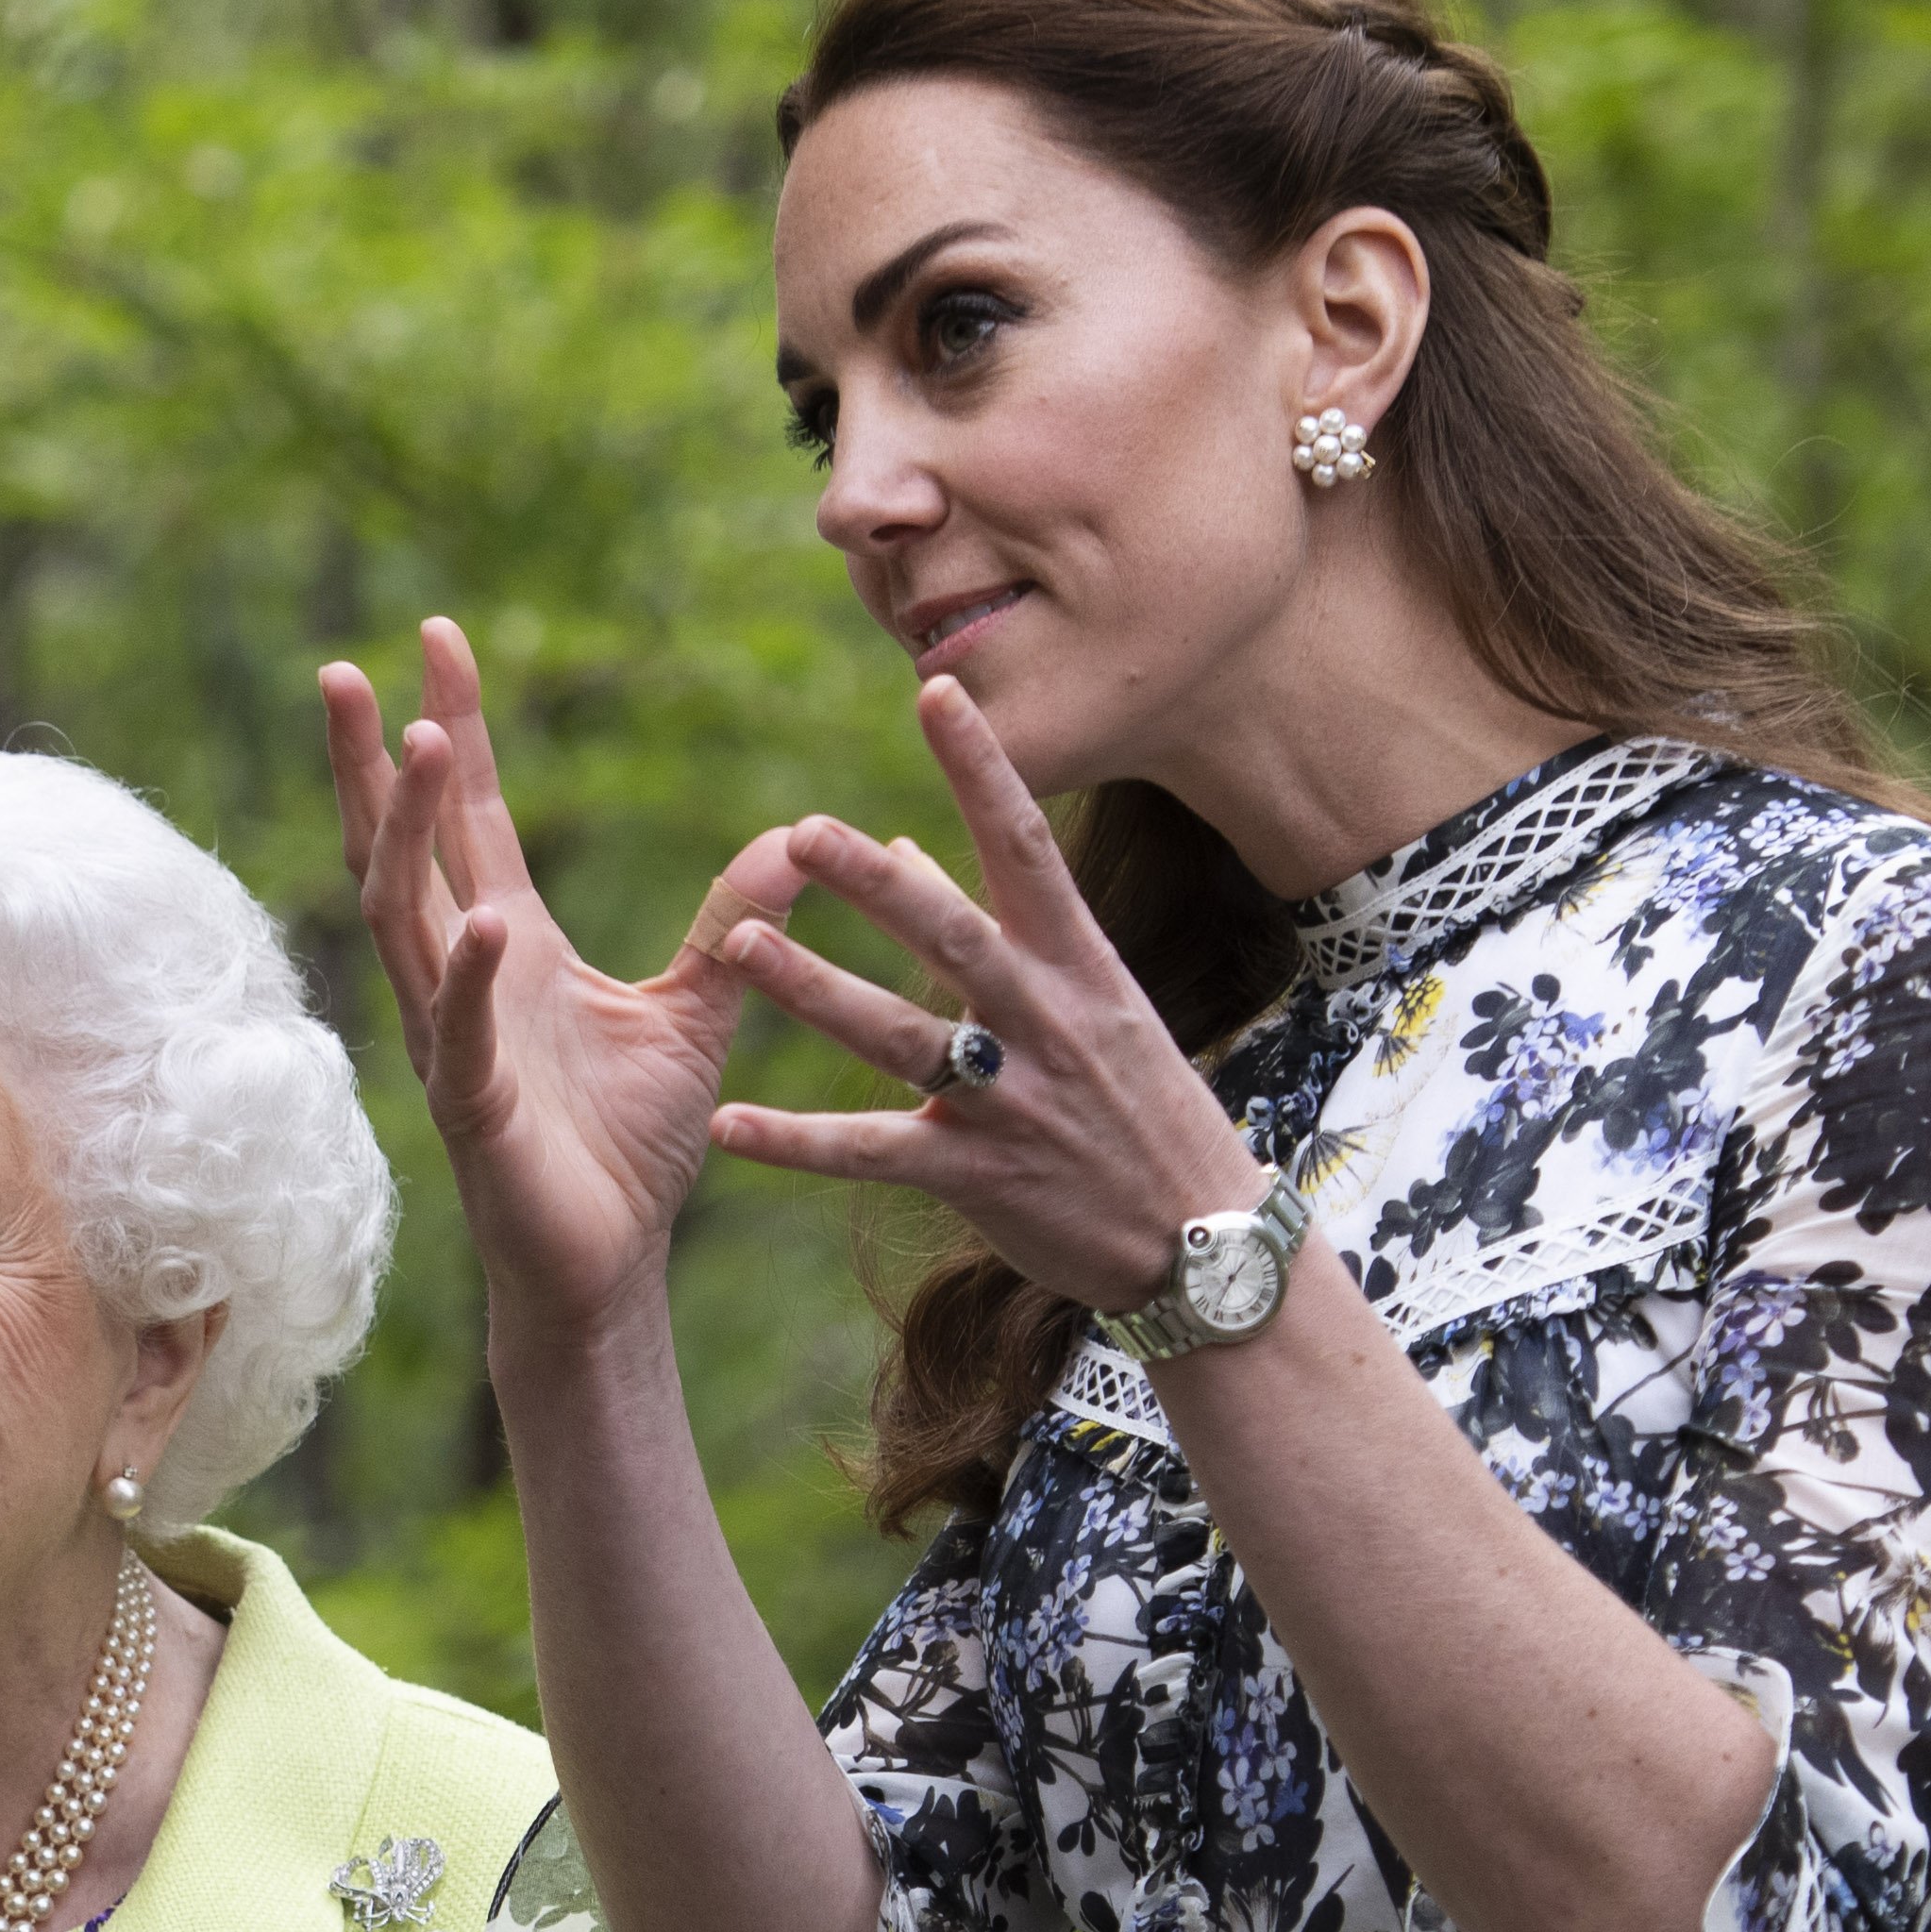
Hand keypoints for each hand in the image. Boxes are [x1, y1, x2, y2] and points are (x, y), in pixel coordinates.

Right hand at [319, 617, 799, 1338]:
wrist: (609, 1268)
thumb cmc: (631, 1148)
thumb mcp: (698, 1010)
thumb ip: (735, 921)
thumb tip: (804, 833)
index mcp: (511, 946)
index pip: (470, 819)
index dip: (455, 727)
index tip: (439, 636)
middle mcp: (466, 979)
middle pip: (403, 849)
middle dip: (378, 761)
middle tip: (355, 669)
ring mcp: (456, 1042)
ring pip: (406, 919)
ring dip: (407, 834)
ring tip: (417, 745)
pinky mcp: (475, 1110)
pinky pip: (462, 1033)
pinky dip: (467, 978)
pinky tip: (480, 920)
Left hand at [702, 675, 1278, 1307]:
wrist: (1203, 1239)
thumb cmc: (1141, 1107)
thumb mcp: (1093, 1003)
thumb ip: (990, 924)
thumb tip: (900, 848)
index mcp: (1079, 964)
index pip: (1026, 844)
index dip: (980, 767)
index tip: (936, 691)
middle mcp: (1045, 1020)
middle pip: (952, 935)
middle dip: (875, 884)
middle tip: (800, 832)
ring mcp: (1013, 1099)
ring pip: (900, 1035)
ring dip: (815, 990)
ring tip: (738, 944)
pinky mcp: (980, 1175)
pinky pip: (870, 1154)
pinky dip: (796, 1141)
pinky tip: (727, 1123)